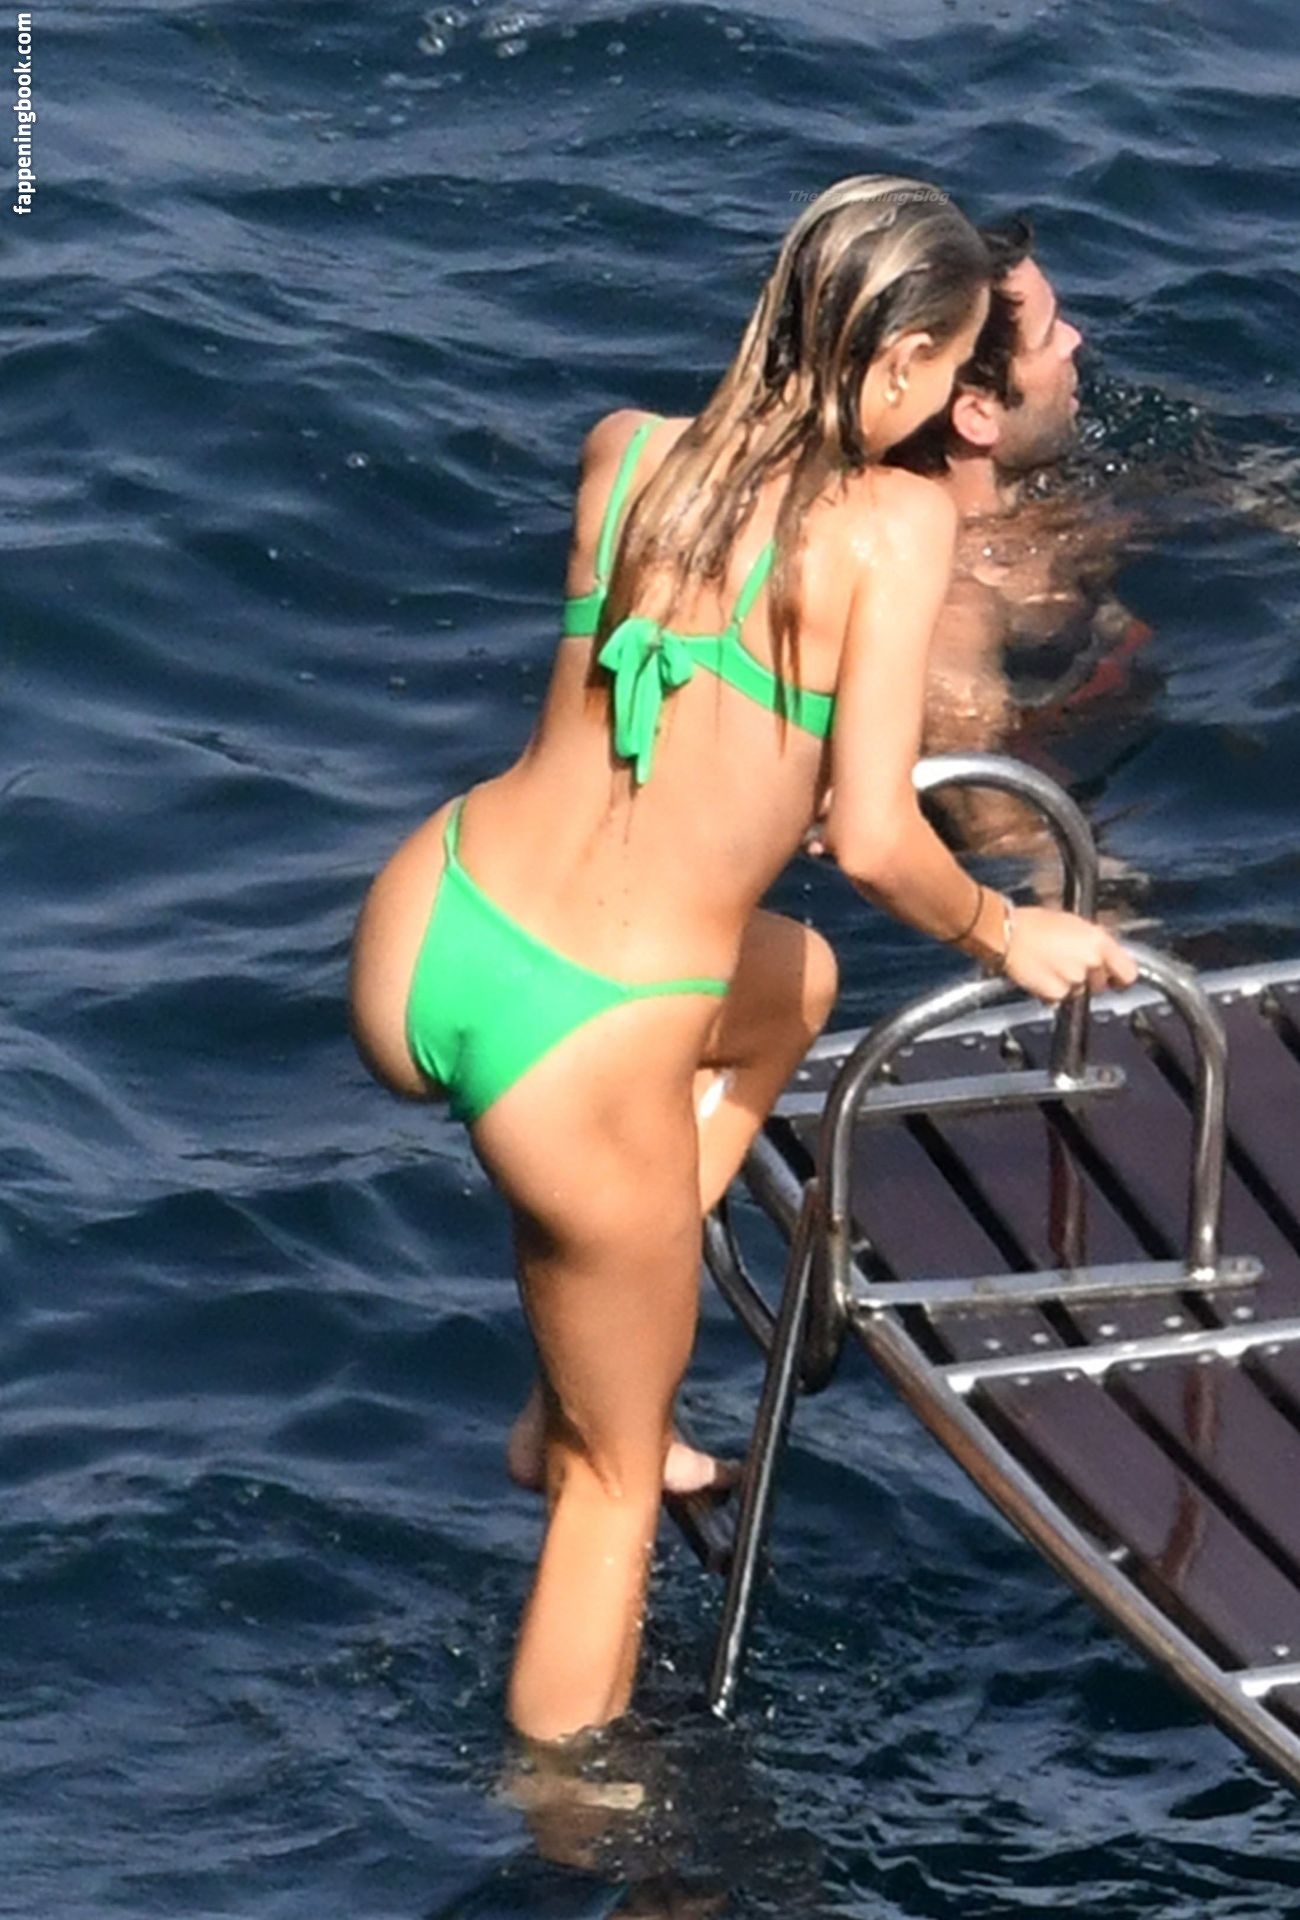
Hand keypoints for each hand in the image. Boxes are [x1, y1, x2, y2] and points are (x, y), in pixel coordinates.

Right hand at [1001, 905, 1138, 1004]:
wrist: (1005, 934)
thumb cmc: (1032, 923)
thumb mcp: (1074, 923)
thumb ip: (1094, 942)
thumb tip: (1104, 953)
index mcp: (1099, 942)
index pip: (1129, 973)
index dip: (1121, 978)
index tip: (1116, 978)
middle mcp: (1091, 963)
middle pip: (1101, 984)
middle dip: (1089, 979)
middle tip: (1070, 964)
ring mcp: (1075, 981)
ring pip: (1080, 992)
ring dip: (1069, 985)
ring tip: (1051, 966)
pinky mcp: (1056, 994)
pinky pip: (1060, 999)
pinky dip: (1052, 992)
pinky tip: (1041, 975)